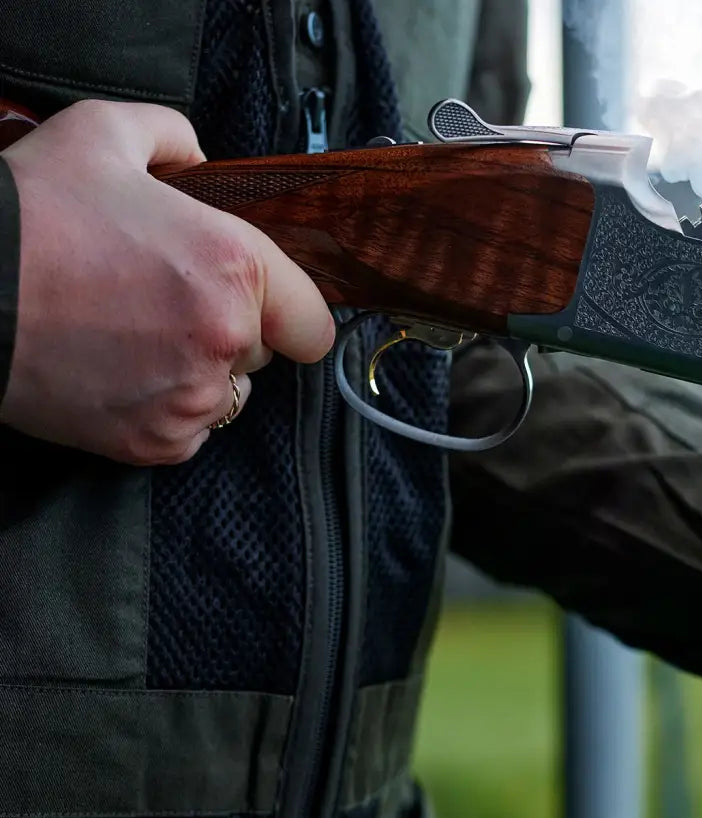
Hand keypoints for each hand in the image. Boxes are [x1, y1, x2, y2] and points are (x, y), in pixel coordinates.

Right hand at [0, 99, 335, 463]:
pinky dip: (165, 409)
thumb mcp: (104, 134)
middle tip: (163, 302)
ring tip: (135, 338)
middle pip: (262, 352)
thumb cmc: (32, 212)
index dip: (290, 312)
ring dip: (199, 372)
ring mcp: (191, 398)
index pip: (313, 321)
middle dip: (229, 330)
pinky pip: (189, 430)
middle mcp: (225, 339)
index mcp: (234, 266)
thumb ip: (174, 138)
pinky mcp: (157, 442)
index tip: (265, 307)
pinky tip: (119, 373)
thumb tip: (202, 161)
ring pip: (226, 393)